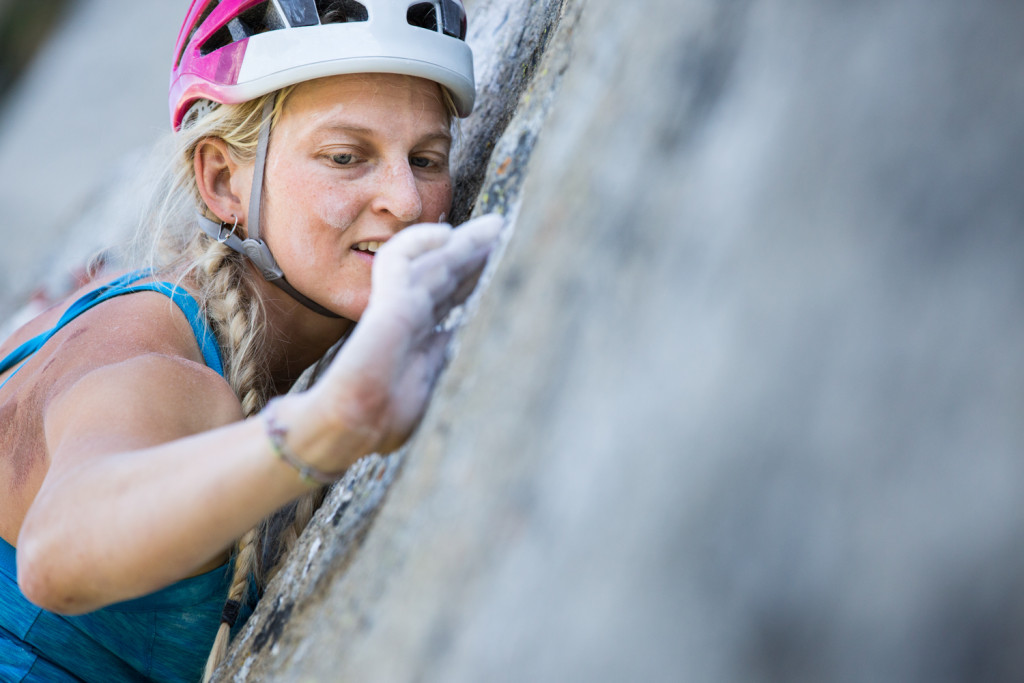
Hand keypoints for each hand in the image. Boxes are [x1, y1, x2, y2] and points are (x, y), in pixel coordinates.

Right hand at [307, 214, 502, 459]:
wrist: (351, 428)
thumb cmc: (379, 422)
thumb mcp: (420, 390)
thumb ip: (433, 362)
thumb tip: (451, 342)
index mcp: (417, 338)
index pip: (447, 297)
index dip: (470, 277)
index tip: (492, 262)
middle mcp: (410, 319)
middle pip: (445, 275)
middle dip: (473, 254)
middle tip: (499, 230)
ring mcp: (399, 309)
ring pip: (434, 263)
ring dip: (464, 244)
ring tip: (492, 226)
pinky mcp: (390, 306)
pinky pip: (401, 259)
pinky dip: (421, 242)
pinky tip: (444, 234)